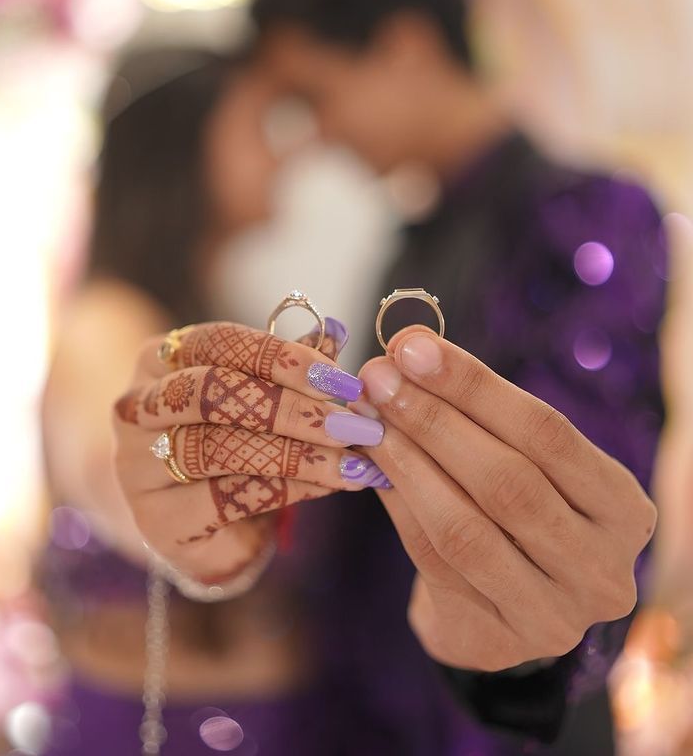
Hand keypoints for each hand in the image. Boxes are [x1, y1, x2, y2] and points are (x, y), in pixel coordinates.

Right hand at [113, 319, 386, 584]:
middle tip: (349, 423)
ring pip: (219, 448)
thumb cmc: (237, 443)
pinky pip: (225, 499)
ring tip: (351, 461)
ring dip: (297, 454)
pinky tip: (326, 485)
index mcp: (161, 359)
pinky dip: (286, 490)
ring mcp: (137, 466)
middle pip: (212, 392)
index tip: (340, 380)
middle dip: (290, 408)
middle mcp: (137, 406)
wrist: (207, 527)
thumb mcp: (265, 395)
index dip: (282, 358)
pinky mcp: (156, 520)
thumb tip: (336, 329)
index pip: (219, 343)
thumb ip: (293, 365)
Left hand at [354, 326, 656, 671]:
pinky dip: (397, 505)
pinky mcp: (499, 641)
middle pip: (507, 481)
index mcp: (621, 506)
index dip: (474, 386)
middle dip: (432, 420)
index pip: (547, 432)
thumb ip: (480, 415)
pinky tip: (372, 466)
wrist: (511, 604)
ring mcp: (554, 614)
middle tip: (378, 378)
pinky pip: (434, 561)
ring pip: (465, 527)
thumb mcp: (525, 461)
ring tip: (367, 419)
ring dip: (406, 463)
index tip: (413, 347)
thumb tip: (403, 356)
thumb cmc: (523, 509)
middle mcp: (602, 567)